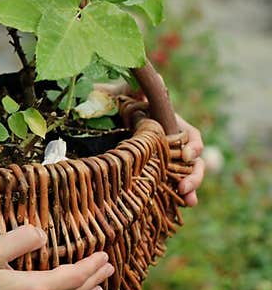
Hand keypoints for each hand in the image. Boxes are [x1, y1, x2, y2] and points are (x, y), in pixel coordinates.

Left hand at [94, 81, 206, 206]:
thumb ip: (132, 88)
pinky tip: (180, 206)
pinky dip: (175, 197)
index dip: (194, 145)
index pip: (190, 135)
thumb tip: (152, 82)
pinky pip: (168, 186)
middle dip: (194, 175)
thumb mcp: (118, 92)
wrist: (95, 118)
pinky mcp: (153, 174)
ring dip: (190, 189)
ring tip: (188, 201)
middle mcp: (170, 144)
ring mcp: (162, 160)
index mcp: (168, 125)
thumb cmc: (108, 102)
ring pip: (185, 176)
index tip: (187, 154)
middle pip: (193, 161)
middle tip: (184, 187)